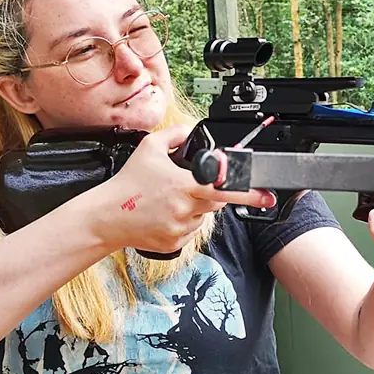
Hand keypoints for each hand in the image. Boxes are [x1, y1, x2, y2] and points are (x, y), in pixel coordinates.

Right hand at [91, 124, 275, 254]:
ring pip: (204, 217)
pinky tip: (165, 215)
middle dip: (211, 193)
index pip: (226, 189)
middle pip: (217, 202)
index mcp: (185, 186)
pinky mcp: (174, 243)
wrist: (106, 216)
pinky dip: (184, 223)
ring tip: (170, 201)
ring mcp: (181, 228)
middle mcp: (186, 209)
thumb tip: (190, 129)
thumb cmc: (128, 184)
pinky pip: (191, 232)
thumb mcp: (149, 148)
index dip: (249, 193)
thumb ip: (175, 134)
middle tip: (192, 187)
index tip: (266, 195)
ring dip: (196, 208)